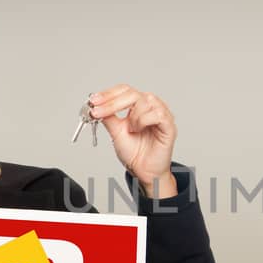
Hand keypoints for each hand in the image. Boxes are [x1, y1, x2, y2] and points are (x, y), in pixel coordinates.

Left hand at [89, 84, 178, 198]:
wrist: (144, 171)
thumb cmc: (134, 152)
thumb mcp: (115, 132)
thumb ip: (108, 117)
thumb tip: (96, 105)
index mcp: (138, 105)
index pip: (124, 91)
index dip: (108, 94)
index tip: (94, 101)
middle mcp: (151, 106)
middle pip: (133, 93)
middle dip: (113, 102)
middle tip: (99, 111)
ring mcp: (161, 114)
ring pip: (145, 102)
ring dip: (132, 116)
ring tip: (130, 130)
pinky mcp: (169, 125)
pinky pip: (158, 114)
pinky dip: (144, 121)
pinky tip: (139, 130)